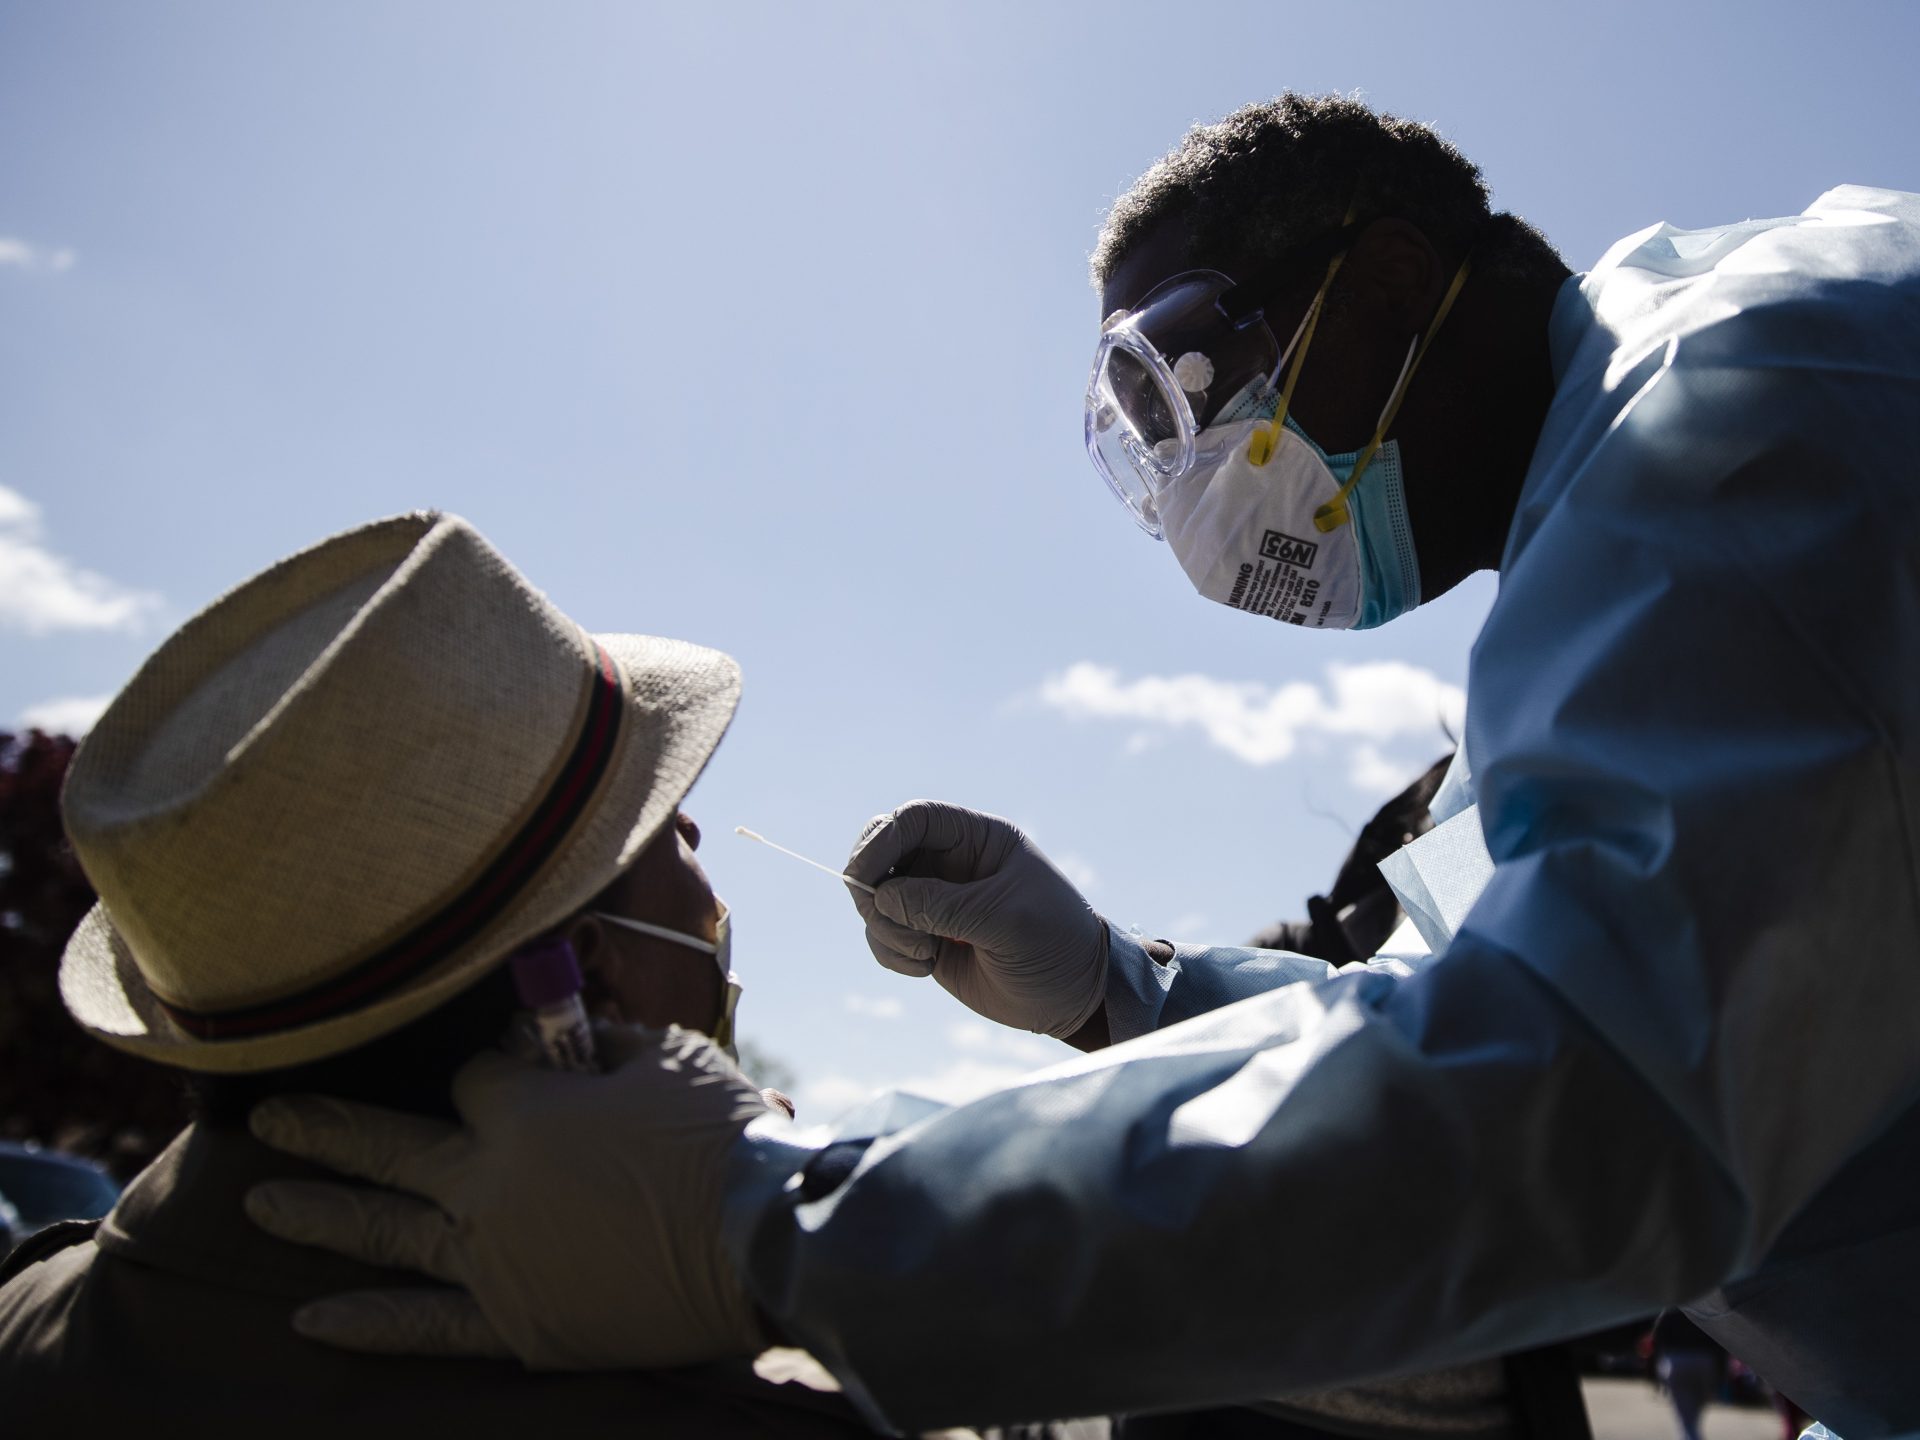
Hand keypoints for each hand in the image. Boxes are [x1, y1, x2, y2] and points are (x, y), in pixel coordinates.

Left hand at [245, 1025, 770, 1368]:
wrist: (758, 1237)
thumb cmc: (718, 1135)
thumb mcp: (667, 1058)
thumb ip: (602, 1043)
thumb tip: (565, 1035)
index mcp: (520, 1111)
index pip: (474, 1080)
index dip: (493, 1071)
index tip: (518, 1073)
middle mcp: (485, 1183)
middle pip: (388, 1145)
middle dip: (325, 1126)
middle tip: (266, 1117)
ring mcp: (492, 1259)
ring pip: (384, 1231)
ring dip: (318, 1213)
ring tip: (257, 1201)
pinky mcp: (516, 1322)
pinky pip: (427, 1325)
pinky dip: (369, 1323)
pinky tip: (311, 1319)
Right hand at [846, 799, 1107, 1037]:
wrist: (1073, 995)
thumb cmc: (1055, 944)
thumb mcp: (1006, 920)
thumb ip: (944, 906)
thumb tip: (881, 897)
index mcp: (978, 839)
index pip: (915, 819)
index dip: (881, 839)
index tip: (862, 876)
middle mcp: (951, 863)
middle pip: (884, 852)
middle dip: (871, 885)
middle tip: (880, 916)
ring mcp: (935, 900)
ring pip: (876, 898)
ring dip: (885, 928)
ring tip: (926, 953)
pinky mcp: (926, 937)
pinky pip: (882, 934)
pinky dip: (889, 952)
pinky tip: (926, 967)